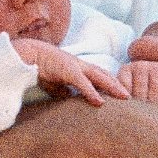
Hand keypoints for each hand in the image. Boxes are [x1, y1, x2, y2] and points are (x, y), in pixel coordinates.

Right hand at [13, 38, 129, 106]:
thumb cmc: (39, 67)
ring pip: (99, 76)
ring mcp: (75, 66)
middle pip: (104, 75)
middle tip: (130, 96)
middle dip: (118, 85)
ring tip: (125, 97)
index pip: (98, 75)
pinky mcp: (67, 70)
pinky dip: (92, 92)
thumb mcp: (54, 82)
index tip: (120, 94)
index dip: (110, 83)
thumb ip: (63, 89)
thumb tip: (68, 97)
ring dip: (113, 87)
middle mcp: (80, 65)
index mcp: (77, 67)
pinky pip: (83, 83)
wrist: (27, 55)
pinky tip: (100, 102)